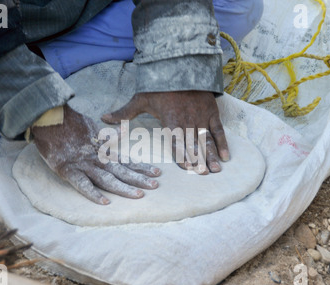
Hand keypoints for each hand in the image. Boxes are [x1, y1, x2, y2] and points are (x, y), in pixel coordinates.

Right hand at [31, 105, 160, 204]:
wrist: (49, 118)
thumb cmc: (69, 123)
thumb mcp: (91, 127)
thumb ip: (106, 135)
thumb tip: (122, 131)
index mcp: (103, 150)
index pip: (127, 161)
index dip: (142, 167)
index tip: (157, 173)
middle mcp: (97, 158)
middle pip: (122, 171)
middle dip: (139, 178)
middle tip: (156, 186)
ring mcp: (84, 165)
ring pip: (107, 179)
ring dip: (124, 187)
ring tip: (139, 195)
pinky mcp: (68, 170)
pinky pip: (82, 184)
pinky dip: (93, 194)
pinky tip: (105, 202)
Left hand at [101, 91, 228, 173]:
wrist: (180, 66)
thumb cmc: (159, 86)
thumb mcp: (140, 98)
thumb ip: (124, 112)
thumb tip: (103, 118)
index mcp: (170, 120)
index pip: (175, 141)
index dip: (181, 154)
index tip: (186, 167)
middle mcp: (187, 121)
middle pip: (193, 144)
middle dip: (200, 160)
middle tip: (205, 174)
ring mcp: (201, 117)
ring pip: (207, 139)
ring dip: (212, 155)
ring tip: (216, 170)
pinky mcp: (211, 112)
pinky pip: (219, 130)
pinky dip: (224, 142)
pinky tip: (227, 156)